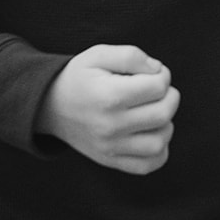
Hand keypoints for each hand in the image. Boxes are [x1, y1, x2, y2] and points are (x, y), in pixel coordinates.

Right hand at [35, 44, 178, 174]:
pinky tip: (150, 133)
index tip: (149, 73)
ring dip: (165, 124)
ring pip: (160, 143)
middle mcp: (110, 126)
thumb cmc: (80, 77)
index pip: (159, 87)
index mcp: (109, 96)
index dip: (162, 74)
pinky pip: (148, 165)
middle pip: (163, 114)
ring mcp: (110, 147)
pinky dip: (158, 151)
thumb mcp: (100, 54)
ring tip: (151, 111)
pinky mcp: (110, 160)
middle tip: (155, 90)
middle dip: (169, 96)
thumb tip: (157, 71)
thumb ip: (132, 56)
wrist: (50, 106)